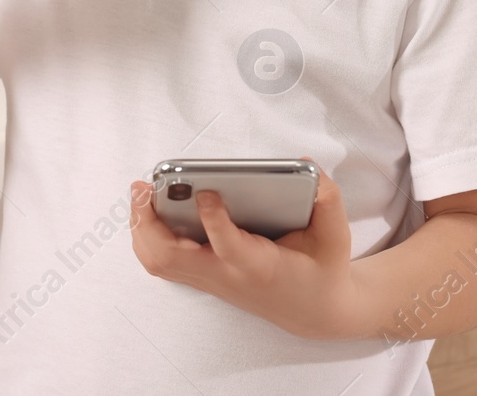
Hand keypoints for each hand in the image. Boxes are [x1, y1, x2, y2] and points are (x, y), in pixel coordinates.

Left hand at [129, 158, 358, 339]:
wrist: (315, 311)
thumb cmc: (322, 270)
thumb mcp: (336, 235)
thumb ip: (327, 199)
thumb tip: (306, 164)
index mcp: (260, 267)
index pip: (228, 248)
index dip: (213, 220)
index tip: (206, 192)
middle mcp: (227, 276)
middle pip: (171, 259)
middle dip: (149, 223)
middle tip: (143, 186)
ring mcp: (211, 279)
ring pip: (159, 262)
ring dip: (142, 228)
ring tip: (140, 192)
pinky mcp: (203, 276)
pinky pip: (162, 259)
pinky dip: (148, 234)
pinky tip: (149, 207)